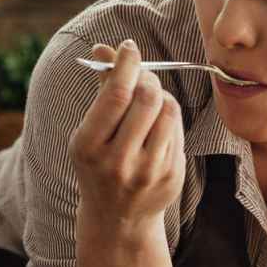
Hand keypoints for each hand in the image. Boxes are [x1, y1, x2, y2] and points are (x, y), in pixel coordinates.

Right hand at [70, 40, 185, 242]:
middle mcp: (118, 161)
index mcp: (89, 146)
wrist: (117, 219)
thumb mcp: (90, 132)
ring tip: (150, 101)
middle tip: (143, 75)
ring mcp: (147, 171)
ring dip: (161, 96)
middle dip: (147, 77)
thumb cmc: (100, 163)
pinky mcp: (171, 176)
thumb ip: (101, 90)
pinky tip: (157, 126)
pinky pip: (177, 130)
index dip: (126, 64)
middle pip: (146, 98)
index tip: (130, 47)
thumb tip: (104, 48)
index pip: (116, 94)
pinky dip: (168, 117)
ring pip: (168, 111)